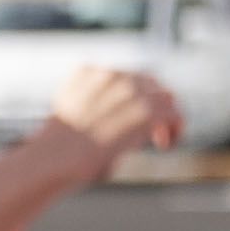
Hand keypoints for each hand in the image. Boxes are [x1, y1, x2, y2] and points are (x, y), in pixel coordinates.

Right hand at [31, 67, 179, 181]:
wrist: (53, 158)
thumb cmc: (56, 149)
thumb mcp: (72, 115)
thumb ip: (96, 106)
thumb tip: (119, 118)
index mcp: (87, 71)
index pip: (125, 75)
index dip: (133, 95)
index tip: (128, 118)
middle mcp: (111, 75)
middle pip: (150, 82)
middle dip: (153, 103)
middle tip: (151, 131)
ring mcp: (129, 91)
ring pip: (166, 97)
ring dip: (167, 116)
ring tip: (161, 139)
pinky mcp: (145, 112)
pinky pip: (173, 114)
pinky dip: (175, 129)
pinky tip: (165, 144)